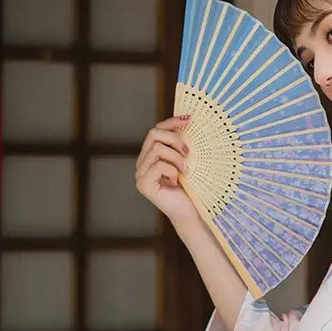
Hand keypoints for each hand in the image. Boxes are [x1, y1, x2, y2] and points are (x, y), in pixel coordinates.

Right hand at [135, 116, 199, 232]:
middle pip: (153, 134)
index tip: (189, 119)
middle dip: (174, 139)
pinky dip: (172, 170)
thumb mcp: (186, 161)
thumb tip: (188, 121)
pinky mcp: (143, 184)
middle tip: (188, 152)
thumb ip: (180, 146)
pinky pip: (158, 165)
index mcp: (151, 155)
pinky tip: (177, 180)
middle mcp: (142, 163)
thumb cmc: (190, 187)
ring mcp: (140, 174)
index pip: (156, 130)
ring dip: (176, 157)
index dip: (171, 121)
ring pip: (156, 149)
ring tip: (186, 170)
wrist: (190, 211)